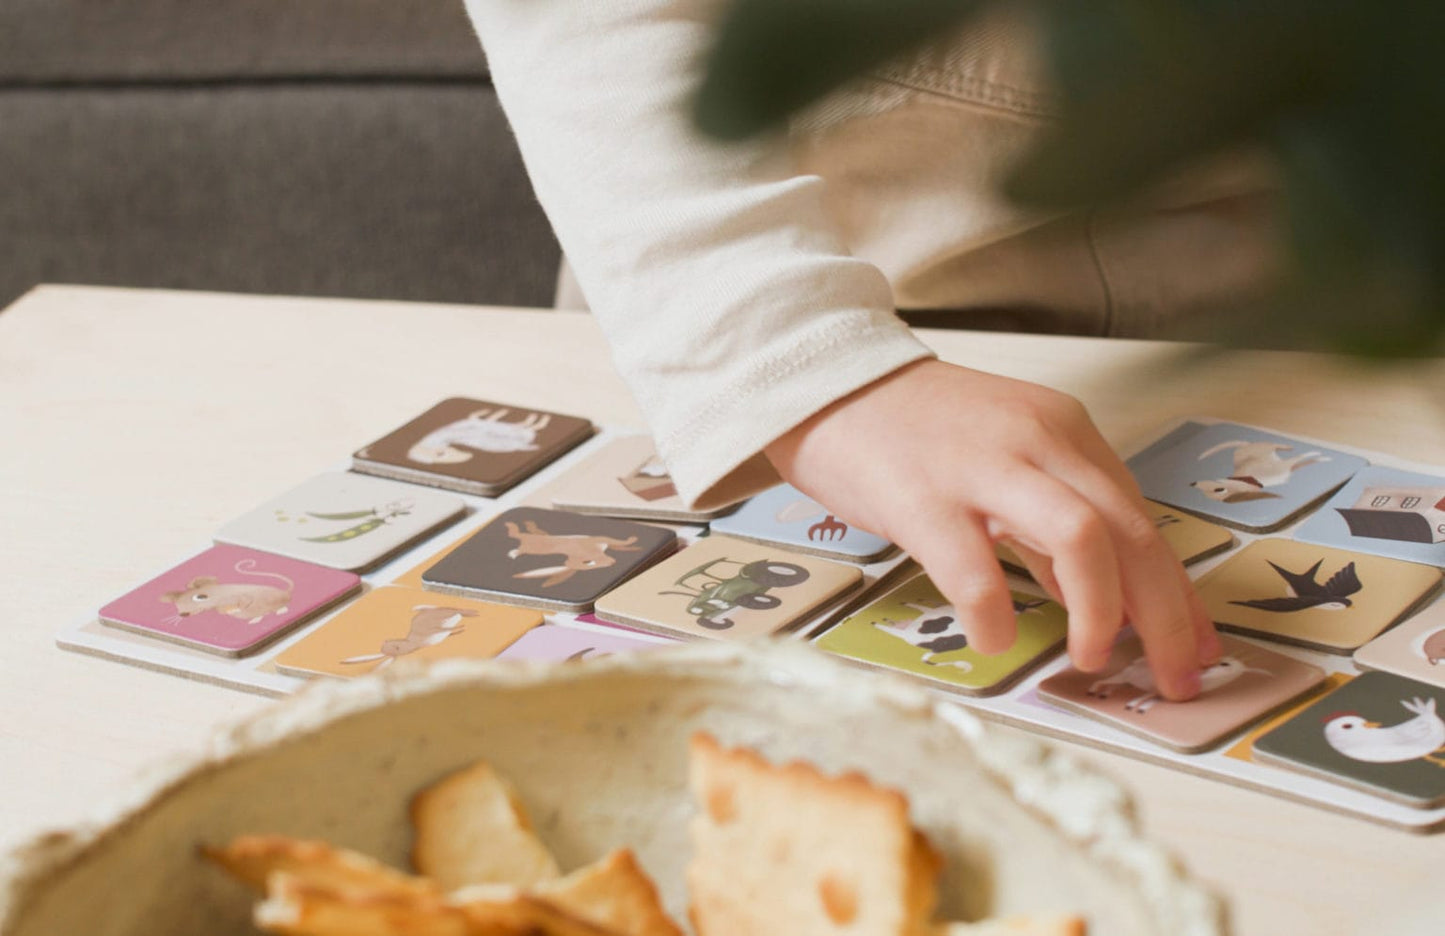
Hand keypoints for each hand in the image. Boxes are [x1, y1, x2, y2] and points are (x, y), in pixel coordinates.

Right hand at [765, 359, 1218, 700]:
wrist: (825, 379)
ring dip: (1101, 612)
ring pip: (1082, 540)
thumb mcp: (1004, 461)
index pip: (1144, 520)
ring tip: (1090, 657)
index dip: (1181, 595)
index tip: (1199, 649)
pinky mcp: (922, 499)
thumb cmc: (912, 430)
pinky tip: (993, 641)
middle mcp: (1038, 443)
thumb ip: (1050, 524)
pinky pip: (975, 571)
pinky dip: (995, 617)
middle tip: (1174, 679)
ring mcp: (982, 469)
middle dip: (1166, 617)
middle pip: (1132, 534)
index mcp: (1064, 433)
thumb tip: (1096, 600)